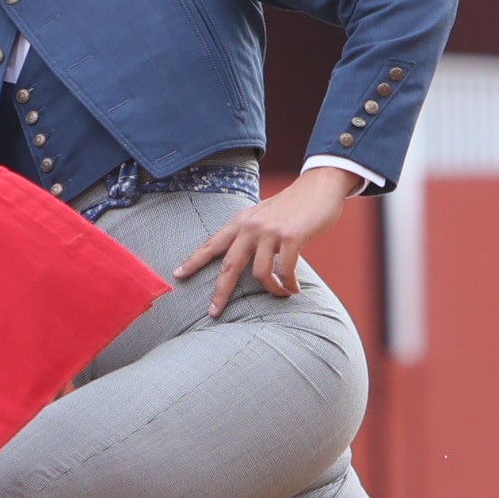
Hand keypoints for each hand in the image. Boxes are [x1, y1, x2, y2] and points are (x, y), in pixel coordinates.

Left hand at [174, 166, 357, 319]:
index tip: (178, 274)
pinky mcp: (292, 237)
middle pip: (230, 265)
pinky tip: (293, 289)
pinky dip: (289, 284)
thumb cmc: (292, 205)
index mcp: (242, 222)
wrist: (320, 186)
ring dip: (271, 289)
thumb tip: (243, 257)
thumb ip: (251, 233)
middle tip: (214, 311)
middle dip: (220, 292)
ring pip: (260, 273)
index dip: (194, 260)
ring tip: (281, 293)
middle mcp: (252, 227)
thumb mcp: (263, 215)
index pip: (213, 243)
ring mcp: (271, 232)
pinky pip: (285, 270)